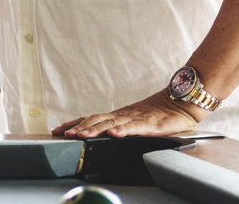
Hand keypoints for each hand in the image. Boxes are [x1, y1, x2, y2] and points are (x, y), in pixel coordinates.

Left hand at [51, 90, 204, 137]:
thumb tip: (103, 134)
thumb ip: (120, 126)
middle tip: (63, 134)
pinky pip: (135, 128)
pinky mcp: (150, 124)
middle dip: (79, 127)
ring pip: (111, 123)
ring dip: (94, 130)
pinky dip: (123, 130)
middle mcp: (123, 115)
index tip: (58, 130)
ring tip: (80, 136)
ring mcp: (135, 119)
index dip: (74, 123)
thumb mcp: (135, 122)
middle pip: (96, 120)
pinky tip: (113, 134)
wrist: (180, 103)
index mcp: (118, 116)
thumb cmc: (159, 114)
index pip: (91, 118)